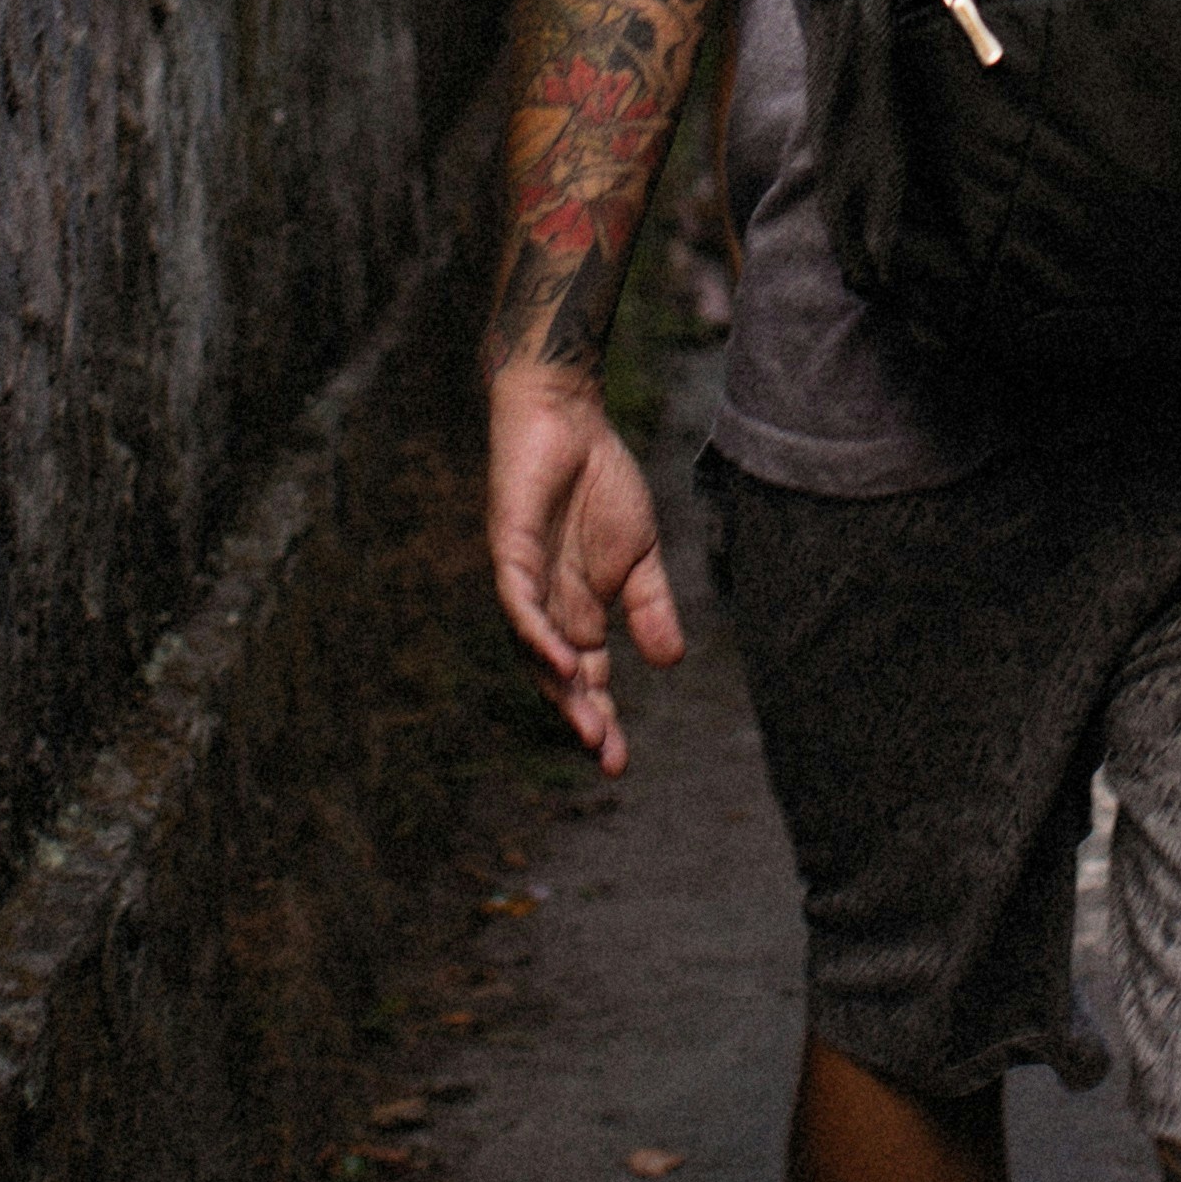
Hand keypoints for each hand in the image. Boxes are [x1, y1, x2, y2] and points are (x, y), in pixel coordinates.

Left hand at [485, 360, 685, 772]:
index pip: (586, 679)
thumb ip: (650, 607)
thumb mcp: (639, 554)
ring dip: (560, 688)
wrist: (569, 419)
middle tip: (608, 757)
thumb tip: (671, 663)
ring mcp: (524, 582)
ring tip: (587, 723)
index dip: (599, 718)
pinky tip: (563, 662)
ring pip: (533, 650)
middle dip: (581, 718)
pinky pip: (519, 605)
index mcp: (577, 611)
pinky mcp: (509, 552)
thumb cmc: (599, 482)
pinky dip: (538, 636)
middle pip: (558, 677)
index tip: (619, 762)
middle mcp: (545, 607)